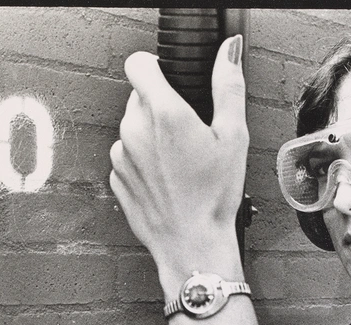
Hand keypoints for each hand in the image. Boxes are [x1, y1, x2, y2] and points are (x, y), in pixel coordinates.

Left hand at [109, 35, 248, 291]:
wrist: (191, 245)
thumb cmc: (213, 197)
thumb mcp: (234, 137)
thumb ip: (228, 86)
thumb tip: (229, 52)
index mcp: (163, 113)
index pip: (138, 63)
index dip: (155, 66)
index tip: (170, 79)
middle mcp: (134, 130)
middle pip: (139, 97)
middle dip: (160, 106)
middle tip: (189, 133)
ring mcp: (121, 155)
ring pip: (133, 127)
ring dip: (151, 135)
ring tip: (180, 162)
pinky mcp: (116, 178)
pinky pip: (128, 156)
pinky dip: (144, 161)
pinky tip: (168, 180)